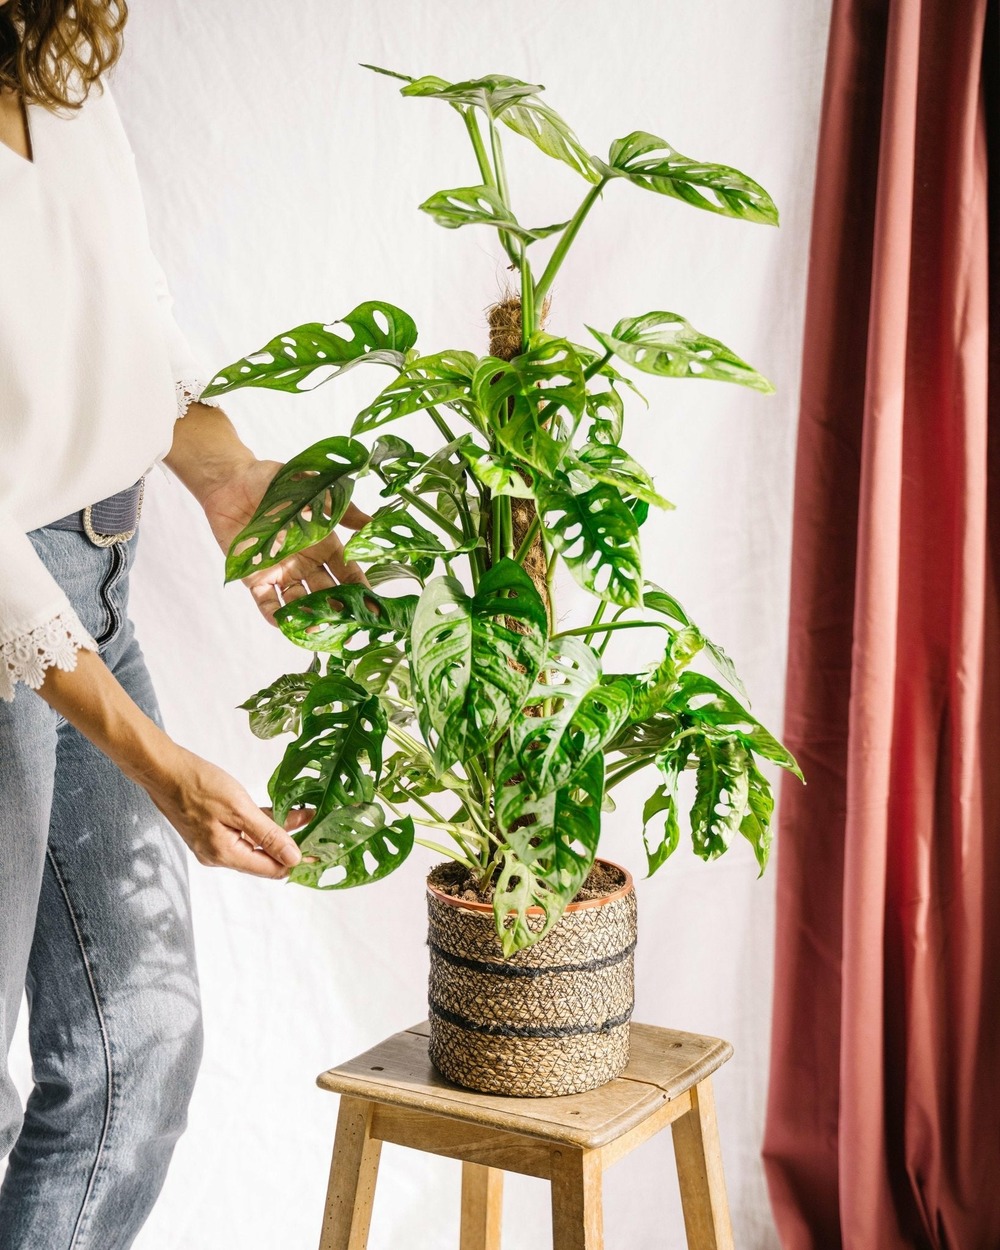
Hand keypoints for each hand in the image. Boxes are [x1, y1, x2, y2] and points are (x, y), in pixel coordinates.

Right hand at [143, 741, 307, 878]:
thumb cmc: (198, 785)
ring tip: (305, 816)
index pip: (271, 869)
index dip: (297, 860)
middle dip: (291, 845)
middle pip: (264, 858)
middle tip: (318, 830)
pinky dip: (263, 823)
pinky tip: (280, 811)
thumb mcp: (239, 809)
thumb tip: (293, 858)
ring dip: (279, 831)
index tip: (321, 849)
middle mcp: (219, 855)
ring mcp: (214, 843)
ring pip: (255, 843)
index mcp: (225, 855)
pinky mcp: (212, 829)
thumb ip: (267, 835)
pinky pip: (244, 832)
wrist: (164, 770)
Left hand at [200, 458, 370, 623]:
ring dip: (309, 618)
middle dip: (338, 612)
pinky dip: (273, 615)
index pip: (347, 572)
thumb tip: (372, 521)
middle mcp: (306, 563)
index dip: (360, 590)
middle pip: (327, 594)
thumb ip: (339, 509)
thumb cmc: (274, 481)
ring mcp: (281, 572)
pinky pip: (266, 602)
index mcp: (324, 544)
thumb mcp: (312, 490)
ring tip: (316, 630)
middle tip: (348, 629)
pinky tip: (282, 624)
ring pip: (300, 602)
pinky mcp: (255, 577)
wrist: (232, 482)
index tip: (372, 607)